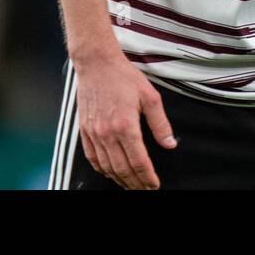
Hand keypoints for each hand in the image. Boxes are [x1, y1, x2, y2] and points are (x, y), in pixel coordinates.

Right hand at [73, 50, 177, 188]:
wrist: (97, 64)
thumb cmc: (124, 77)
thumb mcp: (150, 97)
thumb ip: (160, 124)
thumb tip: (170, 144)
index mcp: (125, 126)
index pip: (138, 161)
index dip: (147, 177)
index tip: (154, 185)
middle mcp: (107, 133)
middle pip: (122, 169)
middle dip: (135, 183)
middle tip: (145, 189)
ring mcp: (94, 133)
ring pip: (106, 167)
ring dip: (119, 180)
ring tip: (131, 185)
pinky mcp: (84, 131)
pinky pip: (92, 158)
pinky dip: (102, 170)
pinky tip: (111, 173)